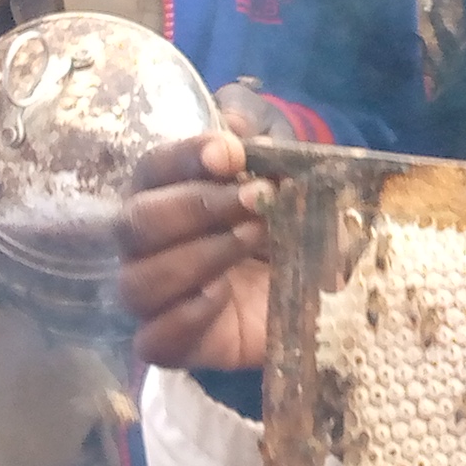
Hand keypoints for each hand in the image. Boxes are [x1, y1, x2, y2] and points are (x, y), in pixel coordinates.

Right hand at [118, 87, 280, 371]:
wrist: (330, 282)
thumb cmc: (299, 217)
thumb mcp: (294, 169)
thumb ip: (263, 136)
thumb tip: (234, 121)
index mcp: (168, 193)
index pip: (151, 170)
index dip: (186, 159)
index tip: (232, 155)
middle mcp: (150, 245)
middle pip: (135, 224)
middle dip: (197, 208)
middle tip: (259, 201)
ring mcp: (160, 298)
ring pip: (137, 283)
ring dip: (198, 258)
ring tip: (252, 242)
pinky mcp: (180, 344)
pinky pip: (153, 342)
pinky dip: (183, 318)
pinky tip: (223, 297)